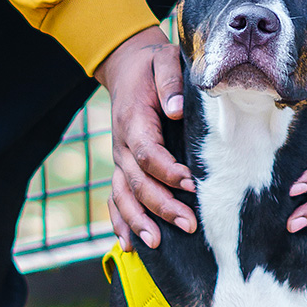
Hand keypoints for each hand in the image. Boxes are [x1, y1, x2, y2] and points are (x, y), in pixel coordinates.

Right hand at [96, 29, 196, 250]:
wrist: (127, 67)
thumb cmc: (152, 65)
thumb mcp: (162, 61)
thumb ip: (169, 82)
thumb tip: (177, 109)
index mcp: (133, 121)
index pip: (147, 153)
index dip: (166, 172)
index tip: (190, 183)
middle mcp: (121, 145)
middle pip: (136, 183)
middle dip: (161, 206)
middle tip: (189, 225)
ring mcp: (119, 159)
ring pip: (123, 196)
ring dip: (138, 221)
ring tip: (156, 244)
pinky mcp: (121, 167)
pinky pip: (115, 198)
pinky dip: (120, 222)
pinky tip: (130, 246)